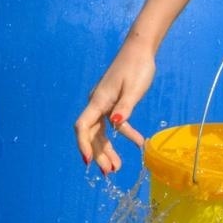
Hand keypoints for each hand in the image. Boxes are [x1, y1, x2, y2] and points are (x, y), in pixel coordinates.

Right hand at [74, 44, 156, 173]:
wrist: (140, 50)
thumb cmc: (137, 67)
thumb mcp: (134, 89)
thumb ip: (125, 107)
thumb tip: (116, 124)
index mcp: (98, 101)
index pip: (83, 127)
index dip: (83, 145)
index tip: (88, 162)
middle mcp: (97, 104)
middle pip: (92, 134)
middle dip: (99, 154)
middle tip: (109, 172)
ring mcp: (104, 103)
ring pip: (102, 132)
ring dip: (108, 149)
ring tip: (117, 166)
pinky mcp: (113, 103)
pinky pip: (113, 123)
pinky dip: (123, 134)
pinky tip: (138, 142)